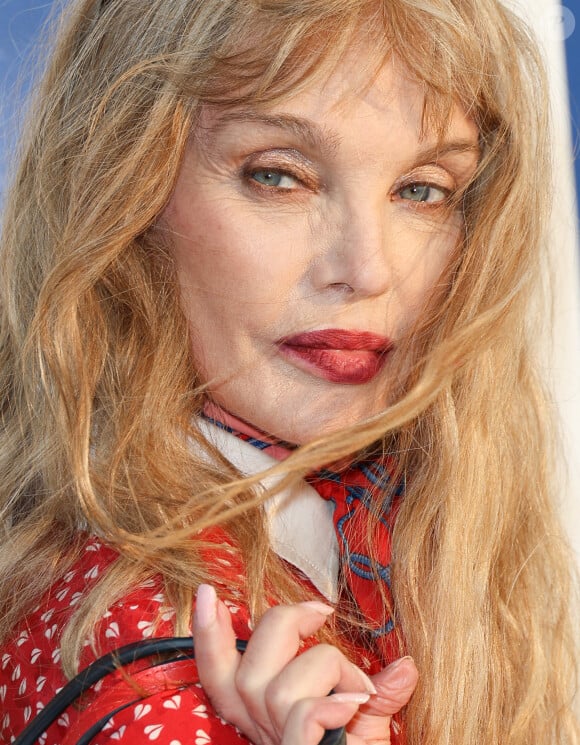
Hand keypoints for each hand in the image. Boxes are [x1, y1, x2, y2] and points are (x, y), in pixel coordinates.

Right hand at [192, 584, 417, 744]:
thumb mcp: (369, 724)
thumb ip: (380, 691)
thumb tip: (407, 666)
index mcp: (266, 714)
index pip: (220, 676)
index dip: (207, 637)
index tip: (206, 594)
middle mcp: (264, 730)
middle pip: (248, 669)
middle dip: (284, 622)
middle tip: (320, 614)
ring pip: (278, 689)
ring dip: (328, 666)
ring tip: (359, 688)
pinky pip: (300, 718)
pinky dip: (326, 704)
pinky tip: (351, 702)